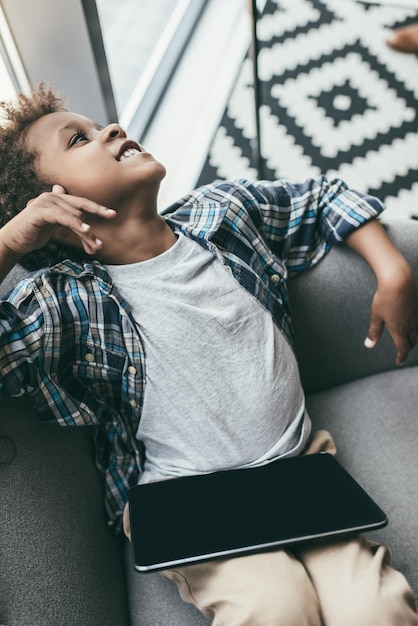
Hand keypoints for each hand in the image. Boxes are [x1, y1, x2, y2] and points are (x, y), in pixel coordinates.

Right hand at [0, 185, 115, 261]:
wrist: (13, 241)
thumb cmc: (34, 234)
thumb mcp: (55, 227)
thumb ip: (69, 223)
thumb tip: (83, 221)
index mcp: (57, 198)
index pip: (81, 202)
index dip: (97, 208)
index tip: (112, 214)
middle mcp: (53, 196)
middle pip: (80, 209)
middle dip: (94, 220)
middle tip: (107, 230)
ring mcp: (46, 202)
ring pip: (74, 216)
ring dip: (87, 232)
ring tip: (96, 246)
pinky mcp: (40, 211)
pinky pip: (63, 217)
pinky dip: (76, 223)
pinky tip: (86, 229)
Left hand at [365, 264, 417, 365]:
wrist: (399, 280)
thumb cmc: (385, 298)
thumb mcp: (376, 316)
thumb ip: (374, 332)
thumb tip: (369, 345)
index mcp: (399, 329)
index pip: (403, 348)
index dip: (401, 357)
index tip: (399, 362)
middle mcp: (411, 325)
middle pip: (412, 341)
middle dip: (407, 347)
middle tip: (403, 351)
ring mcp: (416, 316)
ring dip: (413, 338)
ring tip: (408, 339)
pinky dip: (416, 327)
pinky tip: (412, 323)